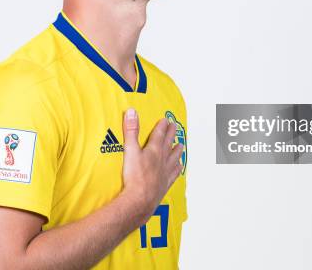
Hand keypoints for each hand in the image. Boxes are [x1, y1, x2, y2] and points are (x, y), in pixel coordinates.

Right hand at [120, 108, 183, 225]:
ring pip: (174, 158)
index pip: (159, 134)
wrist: (140, 199)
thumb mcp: (129, 150)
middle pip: (168, 144)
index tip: (166, 120)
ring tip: (181, 145)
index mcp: (153, 150)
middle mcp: (162, 160)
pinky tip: (180, 167)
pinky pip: (174, 173)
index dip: (162, 126)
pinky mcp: (165, 184)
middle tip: (175, 127)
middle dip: (171, 134)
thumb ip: (131, 131)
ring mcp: (165, 172)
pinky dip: (178, 168)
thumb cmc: (134, 176)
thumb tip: (131, 112)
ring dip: (177, 150)